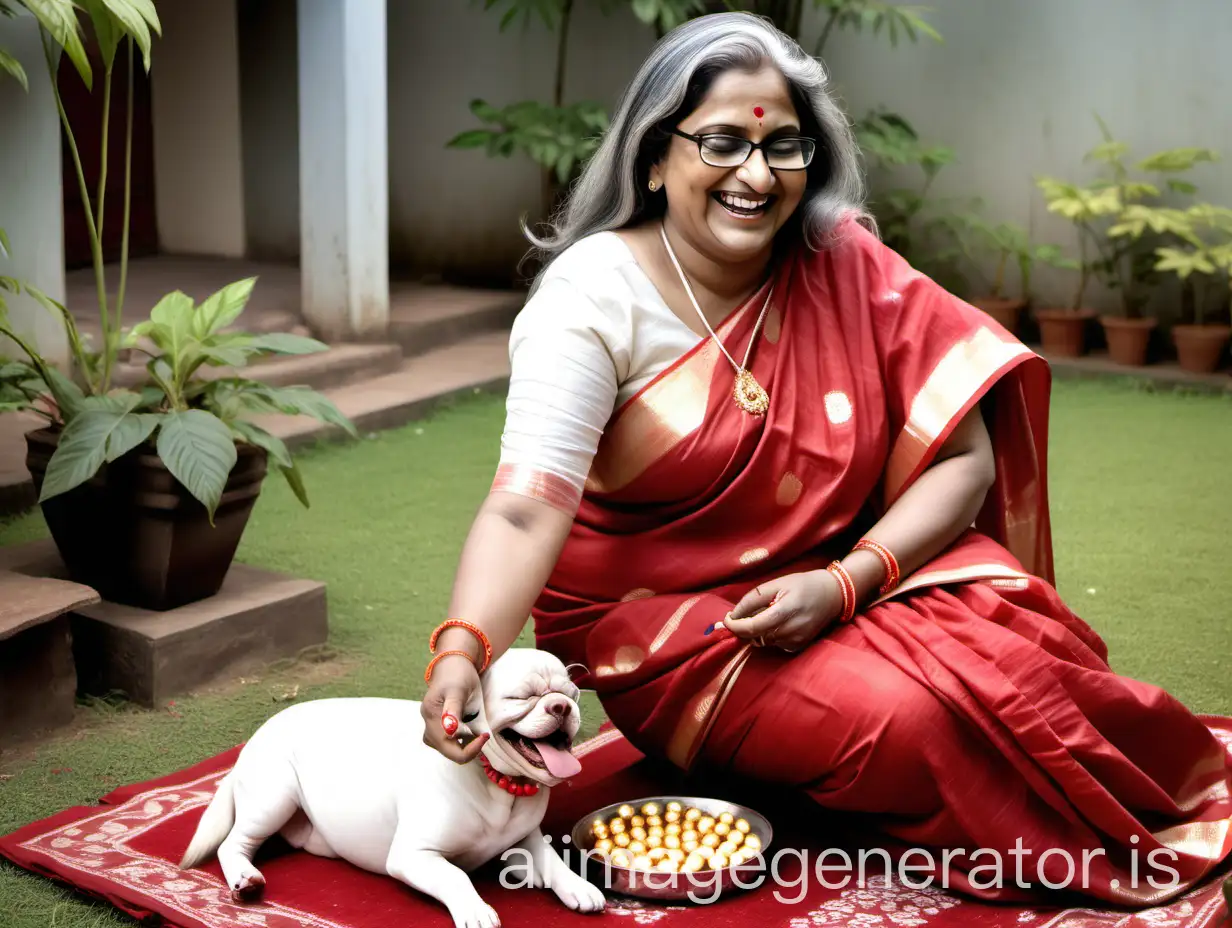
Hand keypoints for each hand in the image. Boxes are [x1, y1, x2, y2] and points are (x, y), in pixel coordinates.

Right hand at [421, 653, 489, 763]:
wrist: (454, 664)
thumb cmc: (458, 674)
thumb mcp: (458, 689)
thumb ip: (453, 709)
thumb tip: (449, 730)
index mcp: (431, 714)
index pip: (448, 747)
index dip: (469, 749)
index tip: (485, 736)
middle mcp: (428, 723)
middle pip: (447, 751)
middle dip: (468, 748)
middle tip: (483, 734)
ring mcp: (431, 725)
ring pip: (447, 748)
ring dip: (464, 745)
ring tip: (477, 730)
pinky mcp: (436, 725)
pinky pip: (447, 742)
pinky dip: (460, 740)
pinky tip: (470, 729)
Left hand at [723, 570, 844, 651]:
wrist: (832, 596)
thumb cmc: (803, 585)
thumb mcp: (777, 583)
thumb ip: (753, 599)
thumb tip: (732, 615)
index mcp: (786, 610)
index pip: (754, 626)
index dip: (735, 626)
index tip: (725, 620)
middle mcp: (792, 629)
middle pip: (755, 636)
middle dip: (744, 627)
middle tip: (743, 614)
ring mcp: (796, 641)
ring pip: (762, 641)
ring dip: (757, 630)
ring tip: (769, 613)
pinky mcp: (797, 647)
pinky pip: (773, 644)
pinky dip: (769, 634)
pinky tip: (778, 622)